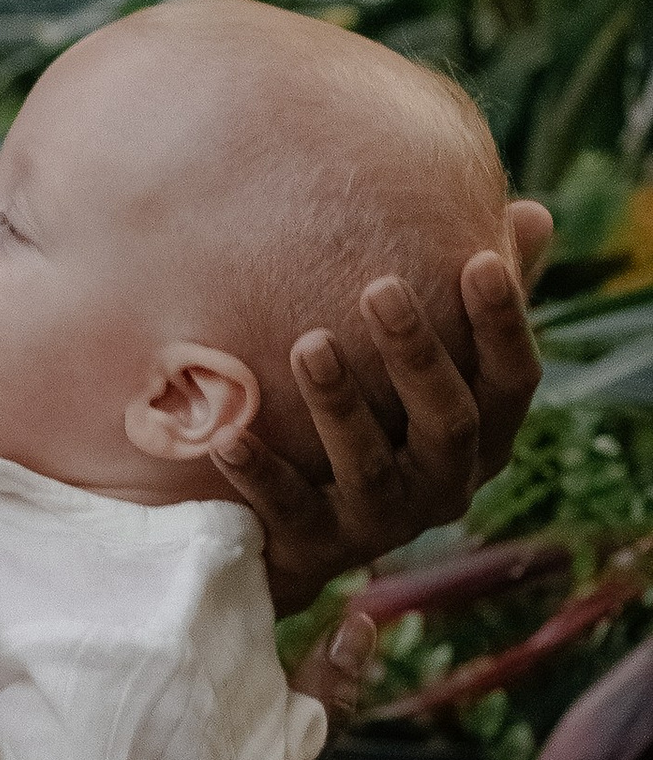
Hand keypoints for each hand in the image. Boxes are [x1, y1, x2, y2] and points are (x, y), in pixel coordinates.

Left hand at [216, 207, 551, 614]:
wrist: (298, 533)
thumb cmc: (379, 419)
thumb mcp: (425, 362)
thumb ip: (467, 302)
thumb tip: (532, 213)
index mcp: (483, 435)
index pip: (512, 380)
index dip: (503, 323)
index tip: (480, 260)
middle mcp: (444, 483)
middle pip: (447, 421)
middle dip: (415, 355)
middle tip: (380, 287)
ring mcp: (382, 521)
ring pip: (369, 465)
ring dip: (339, 404)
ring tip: (309, 344)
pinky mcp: (316, 546)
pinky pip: (287, 507)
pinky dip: (260, 471)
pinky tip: (227, 434)